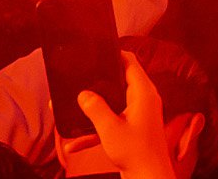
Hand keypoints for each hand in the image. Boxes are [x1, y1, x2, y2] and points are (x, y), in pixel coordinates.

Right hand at [78, 55, 183, 178]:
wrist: (148, 178)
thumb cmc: (135, 153)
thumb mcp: (110, 129)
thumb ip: (96, 108)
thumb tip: (84, 94)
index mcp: (143, 92)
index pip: (130, 62)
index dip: (115, 54)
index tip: (97, 51)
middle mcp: (143, 99)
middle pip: (119, 81)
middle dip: (98, 83)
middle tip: (79, 78)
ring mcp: (138, 114)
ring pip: (112, 104)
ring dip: (93, 110)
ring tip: (70, 109)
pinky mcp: (132, 128)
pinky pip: (112, 123)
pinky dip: (96, 131)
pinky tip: (73, 146)